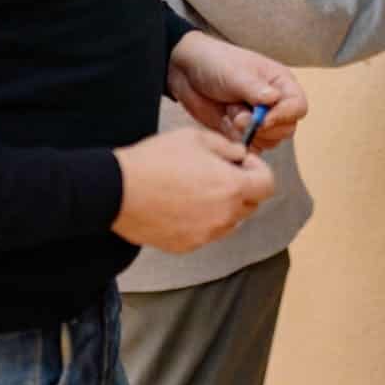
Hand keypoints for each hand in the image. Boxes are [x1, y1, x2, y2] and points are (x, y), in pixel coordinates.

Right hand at [110, 127, 275, 252]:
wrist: (117, 190)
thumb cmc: (157, 159)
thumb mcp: (197, 138)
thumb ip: (228, 148)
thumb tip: (240, 157)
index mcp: (232, 188)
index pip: (268, 185)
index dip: (258, 171)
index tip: (242, 163)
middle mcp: (224, 216)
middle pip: (251, 205)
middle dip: (242, 188)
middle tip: (218, 173)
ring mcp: (205, 235)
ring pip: (229, 222)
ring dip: (223, 206)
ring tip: (197, 188)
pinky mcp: (186, 246)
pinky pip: (206, 233)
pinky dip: (202, 220)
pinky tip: (181, 204)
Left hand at [167, 32, 307, 150]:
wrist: (186, 71)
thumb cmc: (215, 63)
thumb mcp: (235, 73)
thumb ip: (254, 89)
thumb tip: (273, 99)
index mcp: (280, 83)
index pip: (298, 106)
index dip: (284, 115)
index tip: (263, 119)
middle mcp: (275, 103)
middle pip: (287, 129)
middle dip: (263, 128)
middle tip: (239, 118)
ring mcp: (259, 119)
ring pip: (269, 141)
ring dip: (249, 134)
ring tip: (230, 115)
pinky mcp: (242, 132)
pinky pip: (250, 147)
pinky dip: (237, 142)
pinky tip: (225, 124)